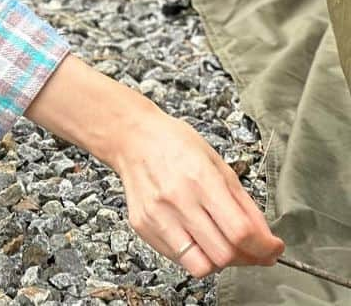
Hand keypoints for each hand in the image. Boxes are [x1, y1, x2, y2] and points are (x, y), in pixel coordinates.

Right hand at [110, 107, 282, 276]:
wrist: (132, 137)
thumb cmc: (175, 144)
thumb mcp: (217, 163)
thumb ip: (244, 205)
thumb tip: (267, 240)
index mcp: (200, 178)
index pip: (240, 232)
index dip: (263, 247)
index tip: (272, 248)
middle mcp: (177, 199)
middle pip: (223, 255)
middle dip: (245, 257)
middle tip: (250, 249)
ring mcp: (157, 216)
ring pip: (201, 266)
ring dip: (218, 261)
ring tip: (221, 244)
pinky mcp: (142, 226)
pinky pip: (178, 258)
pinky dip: (194, 254)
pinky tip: (196, 235)